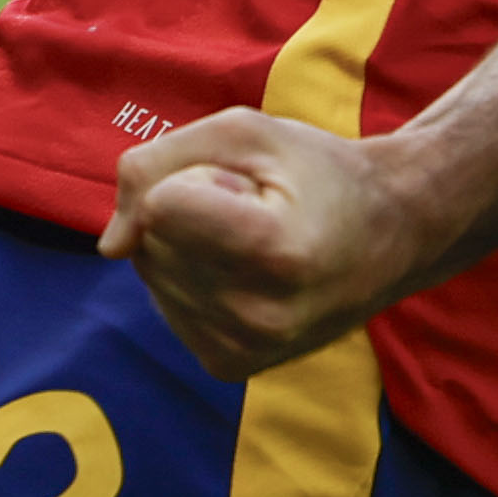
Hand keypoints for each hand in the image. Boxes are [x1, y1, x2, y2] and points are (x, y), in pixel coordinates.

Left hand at [98, 110, 423, 379]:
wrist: (388, 235)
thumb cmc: (315, 171)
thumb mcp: (243, 130)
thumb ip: (156, 163)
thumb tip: (109, 245)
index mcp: (274, 252)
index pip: (160, 204)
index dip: (196, 174)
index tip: (254, 185)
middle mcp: (258, 315)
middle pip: (151, 238)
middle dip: (185, 207)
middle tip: (256, 209)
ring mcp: (244, 350)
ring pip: (151, 270)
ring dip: (185, 242)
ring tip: (252, 239)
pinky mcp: (229, 366)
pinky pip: (165, 301)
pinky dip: (190, 276)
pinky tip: (242, 271)